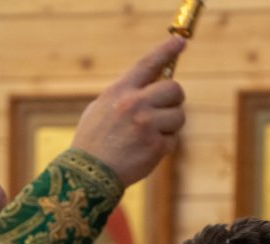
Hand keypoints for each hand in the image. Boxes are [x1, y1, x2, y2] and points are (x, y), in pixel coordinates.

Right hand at [71, 36, 186, 186]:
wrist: (88, 175)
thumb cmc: (92, 142)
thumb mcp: (100, 109)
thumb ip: (124, 95)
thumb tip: (147, 86)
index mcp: (120, 91)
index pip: (148, 63)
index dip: (167, 50)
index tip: (181, 42)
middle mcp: (135, 103)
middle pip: (174, 89)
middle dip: (174, 99)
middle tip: (166, 109)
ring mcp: (147, 124)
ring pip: (179, 116)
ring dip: (170, 126)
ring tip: (150, 136)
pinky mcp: (156, 146)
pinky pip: (173, 140)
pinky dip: (164, 146)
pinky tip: (146, 152)